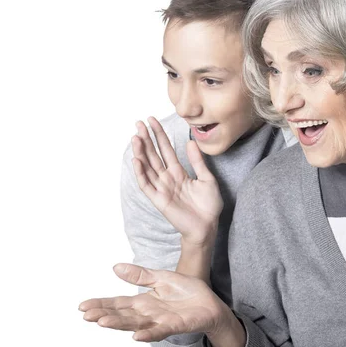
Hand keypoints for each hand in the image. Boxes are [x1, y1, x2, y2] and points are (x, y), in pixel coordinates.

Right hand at [79, 263, 244, 346]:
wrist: (211, 302)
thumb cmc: (187, 292)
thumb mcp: (161, 278)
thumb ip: (140, 275)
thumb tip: (115, 267)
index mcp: (144, 302)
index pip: (118, 303)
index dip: (101, 304)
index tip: (82, 306)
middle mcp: (148, 314)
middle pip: (121, 315)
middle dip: (103, 315)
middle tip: (86, 315)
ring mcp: (160, 321)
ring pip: (135, 324)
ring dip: (119, 324)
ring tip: (102, 322)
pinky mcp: (174, 325)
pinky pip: (159, 330)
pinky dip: (148, 333)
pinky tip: (135, 336)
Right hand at [132, 117, 222, 245]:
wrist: (208, 226)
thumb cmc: (209, 205)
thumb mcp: (207, 178)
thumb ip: (197, 161)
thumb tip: (190, 142)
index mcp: (179, 172)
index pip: (166, 150)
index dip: (159, 135)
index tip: (152, 120)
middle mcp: (168, 178)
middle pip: (154, 155)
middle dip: (146, 139)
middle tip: (139, 123)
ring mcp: (162, 188)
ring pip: (148, 167)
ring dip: (141, 152)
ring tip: (135, 137)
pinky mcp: (159, 200)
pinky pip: (147, 185)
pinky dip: (141, 173)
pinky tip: (136, 160)